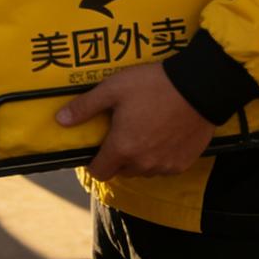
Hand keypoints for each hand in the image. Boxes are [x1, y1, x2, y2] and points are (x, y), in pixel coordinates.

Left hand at [55, 64, 214, 180]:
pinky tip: (161, 133)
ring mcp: (165, 166)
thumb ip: (85, 107)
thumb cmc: (152, 85)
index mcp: (123, 148)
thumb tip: (60, 120)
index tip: (95, 147)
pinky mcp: (183, 163)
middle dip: (116, 156)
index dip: (93, 162)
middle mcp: (143, 164)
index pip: (99, 172)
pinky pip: (163, 167)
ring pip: (142, 170)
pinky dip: (158, 156)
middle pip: (121, 171)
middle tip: (120, 130)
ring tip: (142, 128)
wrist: (199, 88)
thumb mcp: (113, 89)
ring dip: (138, 157)